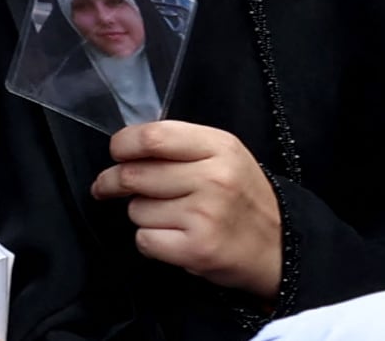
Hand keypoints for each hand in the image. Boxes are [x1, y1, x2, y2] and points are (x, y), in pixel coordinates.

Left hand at [93, 119, 282, 293]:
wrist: (277, 244)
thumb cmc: (242, 198)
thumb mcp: (225, 156)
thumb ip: (183, 147)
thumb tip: (128, 148)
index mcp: (219, 146)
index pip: (155, 136)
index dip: (124, 144)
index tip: (116, 152)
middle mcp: (213, 177)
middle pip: (136, 174)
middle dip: (111, 182)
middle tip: (106, 186)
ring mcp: (204, 214)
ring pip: (137, 210)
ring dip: (142, 214)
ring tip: (170, 216)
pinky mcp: (195, 248)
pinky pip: (144, 240)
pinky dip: (150, 240)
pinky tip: (173, 237)